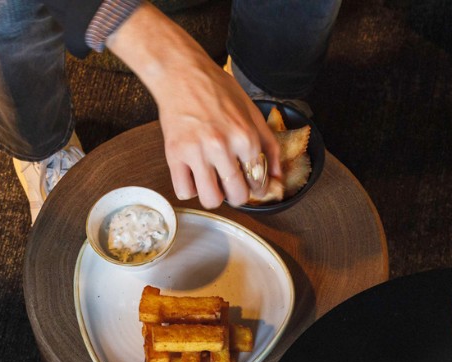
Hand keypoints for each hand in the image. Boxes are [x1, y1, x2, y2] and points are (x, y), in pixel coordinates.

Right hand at [156, 60, 281, 208]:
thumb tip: (277, 177)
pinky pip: (184, 192)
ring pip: (211, 200)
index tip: (250, 184)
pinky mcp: (174, 155)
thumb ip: (269, 145)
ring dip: (214, 196)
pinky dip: (189, 189)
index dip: (256, 187)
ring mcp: (197, 153)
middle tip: (231, 183)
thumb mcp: (252, 111)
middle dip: (237, 194)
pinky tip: (193, 175)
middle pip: (237, 196)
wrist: (181, 72)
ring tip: (212, 182)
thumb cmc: (216, 88)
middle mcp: (222, 147)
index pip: (258, 182)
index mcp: (245, 136)